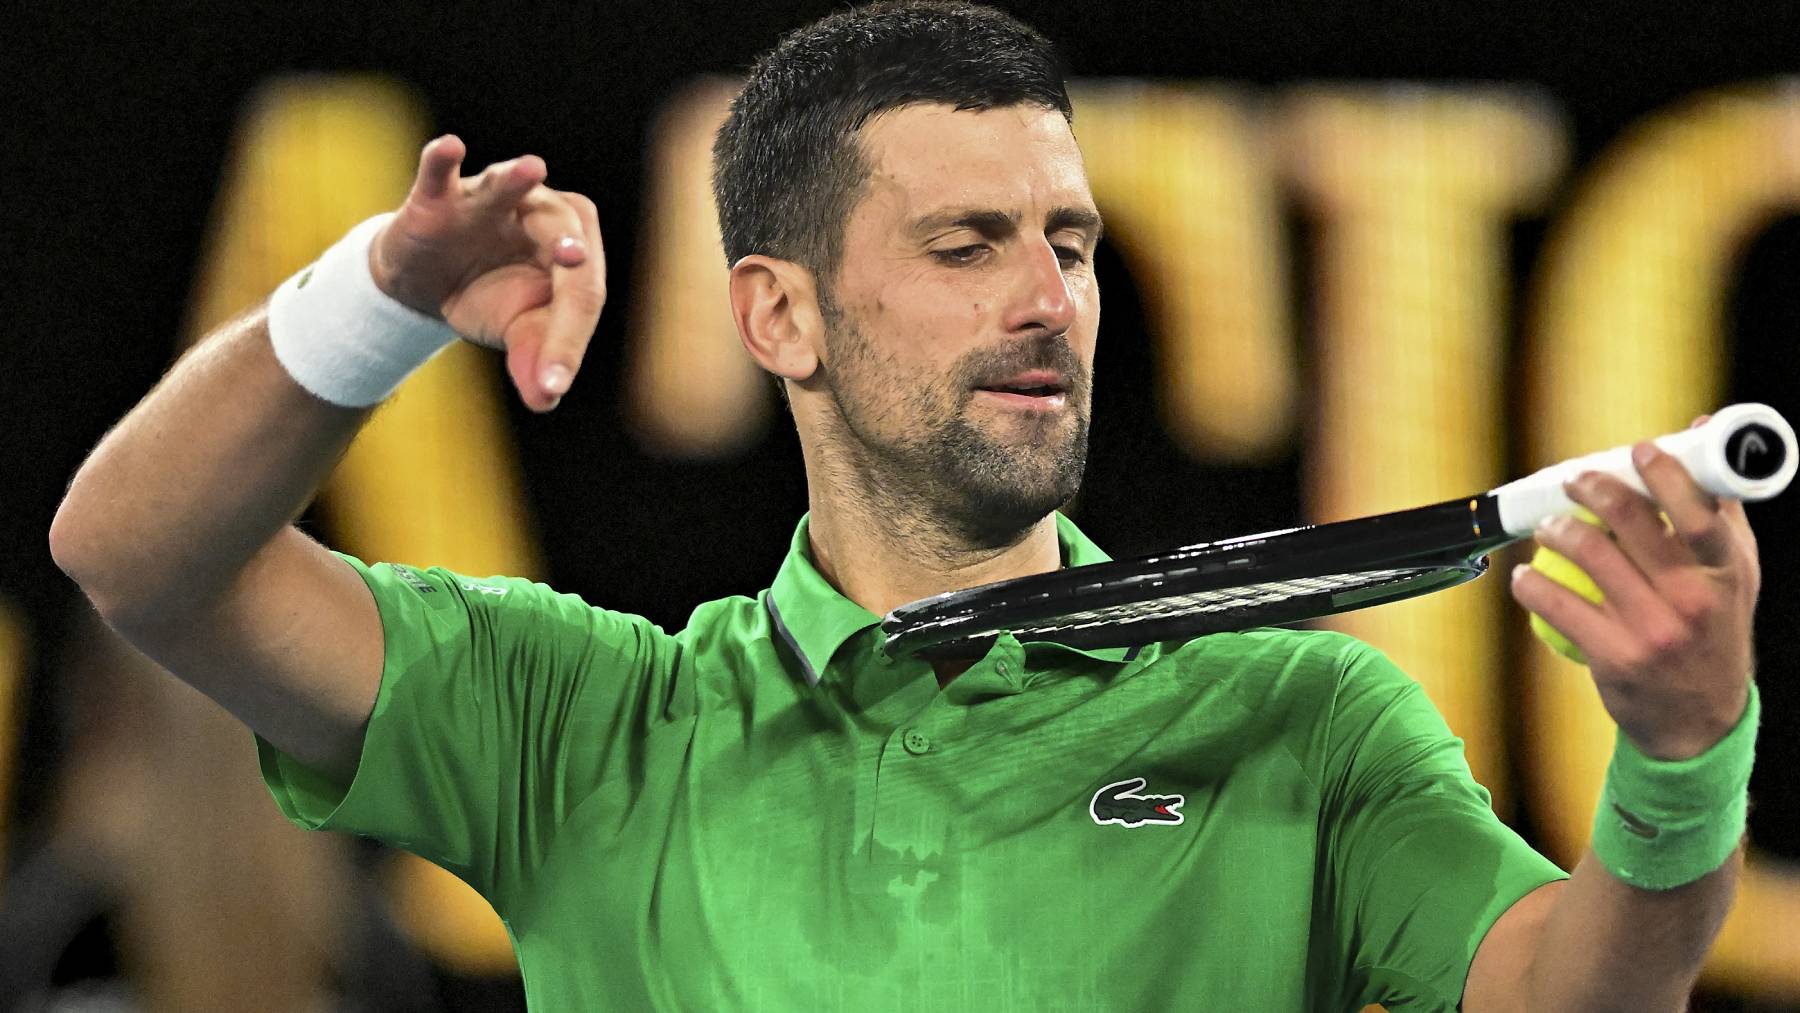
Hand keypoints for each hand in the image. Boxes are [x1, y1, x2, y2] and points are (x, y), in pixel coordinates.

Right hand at [369, 135, 604, 411]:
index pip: (582, 294)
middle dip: (568, 261)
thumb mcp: (516, 332)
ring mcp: (490, 199)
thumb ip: (535, 360)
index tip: (549, 384)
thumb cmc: (490, 296)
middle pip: (564, 238)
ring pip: (510, 186)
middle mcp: (543, 212)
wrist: (428, 281)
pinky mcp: (438, 198)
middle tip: (573, 264)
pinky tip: (451, 147)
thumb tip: (546, 399)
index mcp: (576, 247)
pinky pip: (440, 174)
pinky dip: (442, 160)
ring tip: (533, 166)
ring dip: (517, 178)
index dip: (567, 341)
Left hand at [1510, 415, 1760, 759]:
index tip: (1638, 450)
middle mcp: (1693, 601)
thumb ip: (1718, 508)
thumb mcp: (1734, 576)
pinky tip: (1524, 575)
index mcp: (1727, 574)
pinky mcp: (1615, 657)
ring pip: (1591, 558)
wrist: (1699, 721)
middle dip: (1595, 491)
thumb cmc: (1713, 632)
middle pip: (1634, 527)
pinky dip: (1532, 585)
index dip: (1666, 476)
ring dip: (1558, 531)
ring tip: (1547, 526)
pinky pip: (1559, 608)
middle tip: (1574, 480)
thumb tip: (1700, 430)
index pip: (1699, 515)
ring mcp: (1654, 630)